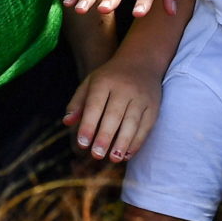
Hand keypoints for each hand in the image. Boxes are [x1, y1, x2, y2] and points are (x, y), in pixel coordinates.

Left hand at [63, 48, 162, 162]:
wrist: (141, 62)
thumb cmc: (109, 77)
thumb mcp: (90, 83)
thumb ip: (78, 102)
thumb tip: (67, 122)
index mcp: (104, 82)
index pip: (95, 105)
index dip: (88, 125)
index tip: (82, 144)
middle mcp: (124, 88)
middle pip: (114, 115)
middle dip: (105, 136)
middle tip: (96, 155)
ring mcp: (141, 97)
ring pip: (132, 122)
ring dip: (123, 142)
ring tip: (114, 158)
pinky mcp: (153, 106)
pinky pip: (146, 126)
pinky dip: (137, 142)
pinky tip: (127, 155)